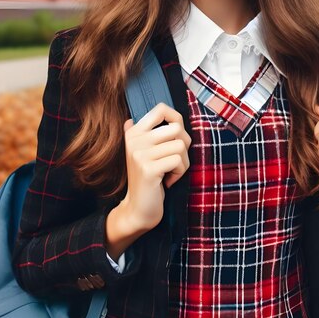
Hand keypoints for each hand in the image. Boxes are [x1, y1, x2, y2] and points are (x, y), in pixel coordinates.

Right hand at [106, 103, 190, 259]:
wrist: (138, 209)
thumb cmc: (149, 178)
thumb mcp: (146, 152)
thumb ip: (150, 132)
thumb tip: (153, 112)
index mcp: (134, 132)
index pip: (161, 109)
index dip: (176, 118)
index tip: (177, 135)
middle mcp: (135, 140)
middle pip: (177, 128)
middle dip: (184, 145)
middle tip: (175, 160)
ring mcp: (140, 154)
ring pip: (180, 145)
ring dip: (183, 162)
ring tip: (171, 172)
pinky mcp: (148, 169)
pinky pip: (178, 160)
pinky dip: (179, 172)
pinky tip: (168, 181)